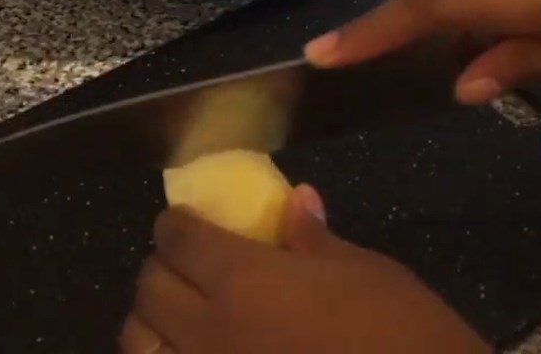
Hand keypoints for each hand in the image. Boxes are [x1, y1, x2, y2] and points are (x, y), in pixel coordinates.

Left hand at [120, 186, 489, 353]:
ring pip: (139, 348)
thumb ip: (313, 239)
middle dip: (161, 267)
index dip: (176, 224)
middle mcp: (211, 335)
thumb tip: (296, 201)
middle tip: (187, 263)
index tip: (184, 221)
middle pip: (150, 289)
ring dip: (150, 323)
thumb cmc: (401, 332)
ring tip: (178, 317)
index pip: (180, 241)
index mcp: (246, 283)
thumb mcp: (364, 272)